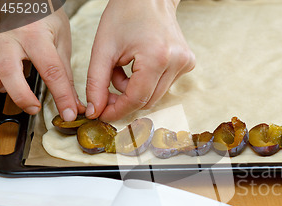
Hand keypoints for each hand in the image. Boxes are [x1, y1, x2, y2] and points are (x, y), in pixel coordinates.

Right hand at [0, 9, 84, 120]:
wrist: (29, 1)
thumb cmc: (46, 19)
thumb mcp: (62, 44)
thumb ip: (66, 77)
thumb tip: (75, 105)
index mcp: (36, 35)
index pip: (52, 71)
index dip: (62, 96)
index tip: (69, 113)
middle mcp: (11, 38)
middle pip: (10, 74)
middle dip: (23, 97)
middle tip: (35, 108)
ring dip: (3, 90)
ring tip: (18, 90)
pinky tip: (6, 82)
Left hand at [85, 0, 194, 121]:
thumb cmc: (125, 15)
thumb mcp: (103, 48)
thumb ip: (96, 83)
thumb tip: (94, 111)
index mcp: (156, 58)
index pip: (136, 98)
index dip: (116, 110)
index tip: (101, 114)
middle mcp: (176, 63)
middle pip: (147, 100)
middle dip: (124, 98)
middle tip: (106, 86)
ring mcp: (185, 64)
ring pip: (155, 95)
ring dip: (135, 89)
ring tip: (122, 68)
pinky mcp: (187, 64)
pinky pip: (163, 85)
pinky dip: (146, 81)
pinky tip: (138, 64)